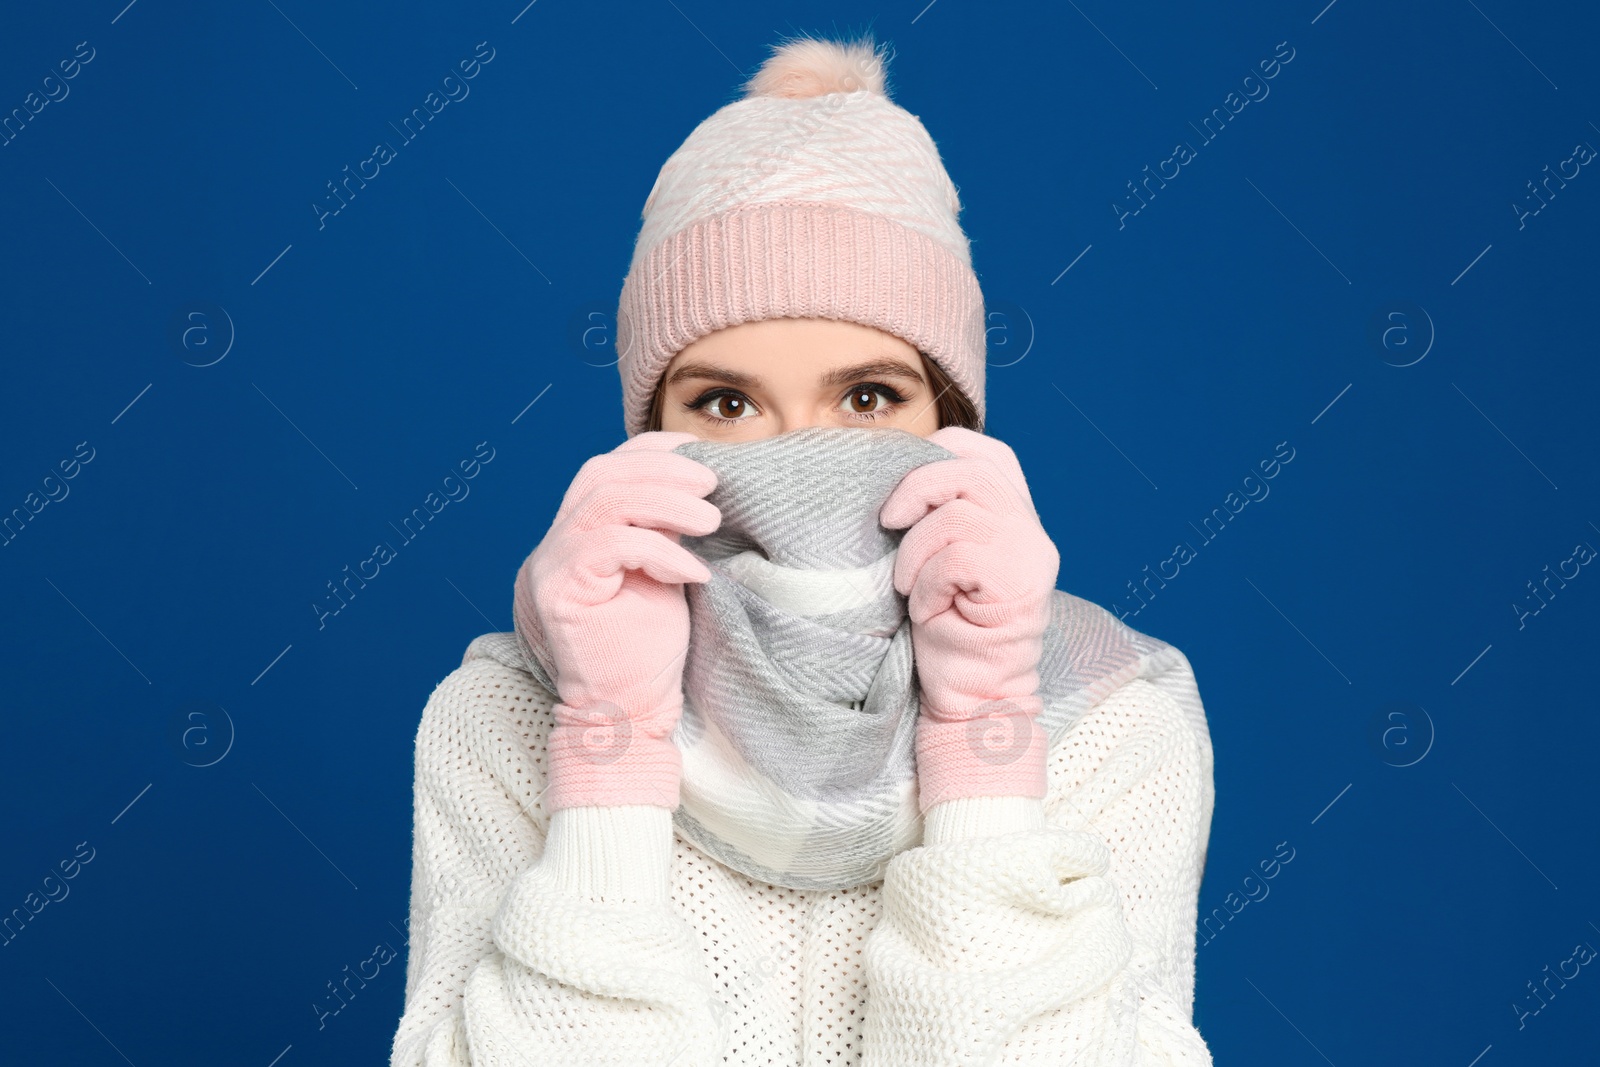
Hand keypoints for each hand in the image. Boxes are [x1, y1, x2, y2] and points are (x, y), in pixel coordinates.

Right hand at [514, 431, 719, 811]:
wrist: (629, 711)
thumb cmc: (650, 648)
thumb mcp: (664, 571)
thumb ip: (663, 527)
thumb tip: (698, 481)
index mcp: (579, 533)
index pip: (606, 468)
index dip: (650, 449)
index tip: (698, 449)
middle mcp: (556, 543)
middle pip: (601, 474)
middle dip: (662, 470)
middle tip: (711, 485)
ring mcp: (551, 565)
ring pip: (605, 501)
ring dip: (667, 502)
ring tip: (711, 521)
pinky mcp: (559, 591)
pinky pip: (611, 545)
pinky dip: (660, 550)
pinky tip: (692, 572)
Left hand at [879, 427, 1059, 811]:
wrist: (975, 696)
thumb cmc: (950, 630)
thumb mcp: (944, 561)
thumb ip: (943, 517)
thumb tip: (895, 475)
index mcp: (1018, 518)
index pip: (992, 454)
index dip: (946, 448)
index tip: (907, 477)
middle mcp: (1032, 532)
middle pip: (971, 473)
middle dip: (917, 489)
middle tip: (888, 522)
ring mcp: (1030, 556)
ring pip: (958, 514)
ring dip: (916, 549)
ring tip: (908, 585)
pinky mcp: (1018, 585)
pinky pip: (956, 558)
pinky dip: (927, 582)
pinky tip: (927, 610)